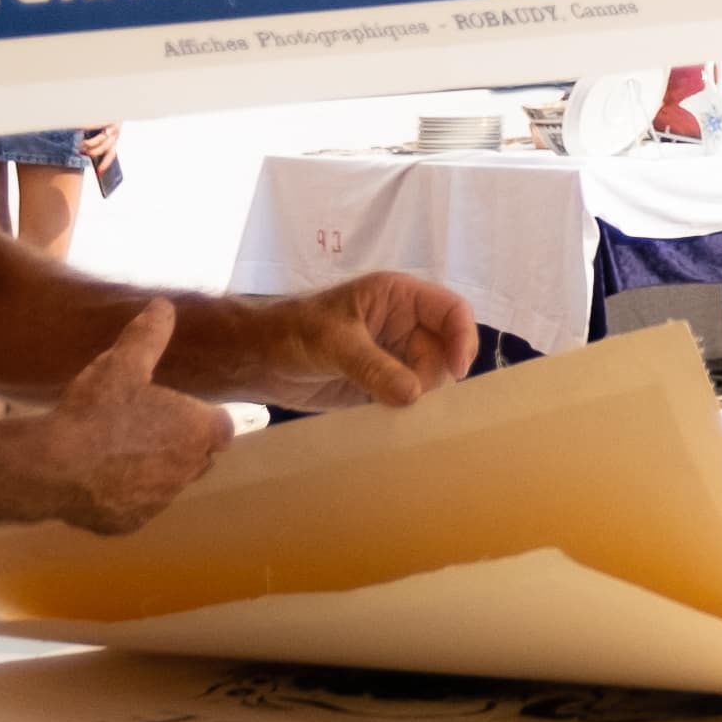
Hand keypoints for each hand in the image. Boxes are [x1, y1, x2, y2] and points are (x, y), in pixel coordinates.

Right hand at [18, 298, 236, 533]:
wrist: (54, 468)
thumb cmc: (98, 410)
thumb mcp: (123, 362)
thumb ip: (149, 335)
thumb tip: (164, 306)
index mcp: (197, 431)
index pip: (223, 427)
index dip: (205, 418)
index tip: (182, 411)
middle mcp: (187, 471)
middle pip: (198, 458)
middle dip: (181, 444)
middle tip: (147, 425)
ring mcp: (158, 503)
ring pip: (167, 484)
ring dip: (154, 470)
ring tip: (118, 450)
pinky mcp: (128, 524)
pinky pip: (135, 507)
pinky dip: (123, 494)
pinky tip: (97, 477)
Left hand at [251, 268, 475, 406]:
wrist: (258, 360)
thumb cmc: (294, 332)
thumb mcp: (334, 343)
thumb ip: (374, 367)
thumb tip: (415, 394)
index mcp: (398, 297)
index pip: (451, 310)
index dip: (462, 337)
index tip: (457, 371)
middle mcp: (402, 325)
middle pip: (444, 351)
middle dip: (436, 376)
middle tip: (412, 401)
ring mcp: (393, 356)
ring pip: (429, 378)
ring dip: (421, 398)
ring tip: (397, 412)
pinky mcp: (382, 385)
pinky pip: (409, 398)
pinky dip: (407, 412)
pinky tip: (394, 424)